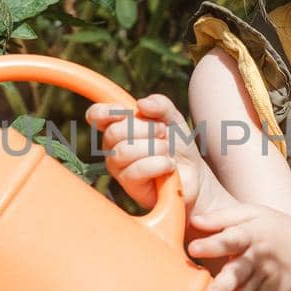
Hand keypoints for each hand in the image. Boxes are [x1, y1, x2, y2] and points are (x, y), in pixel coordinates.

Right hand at [86, 93, 207, 211]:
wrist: (194, 173)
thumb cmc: (177, 144)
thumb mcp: (173, 117)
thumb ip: (160, 104)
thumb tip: (141, 104)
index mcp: (118, 126)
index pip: (96, 116)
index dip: (106, 111)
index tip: (126, 111)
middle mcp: (113, 147)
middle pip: (114, 132)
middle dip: (145, 129)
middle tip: (162, 133)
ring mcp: (119, 168)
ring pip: (124, 151)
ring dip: (154, 147)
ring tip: (167, 151)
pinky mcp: (130, 186)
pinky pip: (137, 169)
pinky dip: (160, 164)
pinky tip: (169, 165)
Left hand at [186, 200, 290, 290]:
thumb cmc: (273, 228)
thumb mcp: (253, 213)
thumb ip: (222, 217)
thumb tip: (194, 221)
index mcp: (253, 234)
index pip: (232, 239)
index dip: (213, 244)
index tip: (192, 248)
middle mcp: (258, 259)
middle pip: (240, 273)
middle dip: (224, 285)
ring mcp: (263, 280)